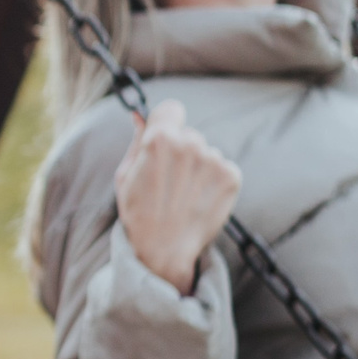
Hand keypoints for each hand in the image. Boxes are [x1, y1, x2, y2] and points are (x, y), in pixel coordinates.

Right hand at [114, 99, 241, 296]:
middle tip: (170, 182)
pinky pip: (223, 167)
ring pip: (206, 152)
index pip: (171, 109)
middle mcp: (189, 145)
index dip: (166, 123)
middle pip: (189, 135)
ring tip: (184, 196)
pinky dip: (214, 182)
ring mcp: (213, 160)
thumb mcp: (125, 176)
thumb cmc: (140, 213)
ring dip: (198, 168)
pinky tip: (200, 200)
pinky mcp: (231, 176)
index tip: (164, 139)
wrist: (165, 249)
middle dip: (181, 152)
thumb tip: (139, 114)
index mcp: (159, 140)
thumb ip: (136, 140)